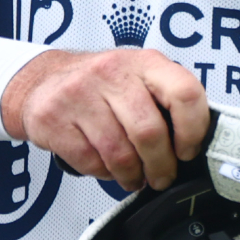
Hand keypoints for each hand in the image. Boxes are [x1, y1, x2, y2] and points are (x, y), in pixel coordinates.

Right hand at [0, 48, 208, 190]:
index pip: (185, 93)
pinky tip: (108, 168)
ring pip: (119, 153)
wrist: (42, 80)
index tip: (188, 151)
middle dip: (161, 165)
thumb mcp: (140, 76)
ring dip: (133, 175)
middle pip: (150, 132)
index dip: (193, 130)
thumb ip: (168, 101)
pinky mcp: (54, 119)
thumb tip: (196, 143)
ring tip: (136, 177)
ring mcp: (80, 95)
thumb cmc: (102, 84)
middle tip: (161, 177)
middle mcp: (113, 73)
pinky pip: (90, 161)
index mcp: (145, 62)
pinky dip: (105, 173)